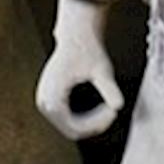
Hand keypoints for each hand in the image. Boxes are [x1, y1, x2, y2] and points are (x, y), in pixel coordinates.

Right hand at [35, 0, 123, 140]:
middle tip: (113, 112)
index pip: (75, 130)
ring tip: (108, 108)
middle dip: (94, 124)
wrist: (77, 33)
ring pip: (69, 124)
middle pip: (71, 130)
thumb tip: (119, 105)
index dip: (97, 126)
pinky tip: (100, 106)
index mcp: (52, 99)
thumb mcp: (102, 70)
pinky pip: (67, 116)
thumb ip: (109, 89)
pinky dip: (84, 115)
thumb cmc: (88, 49)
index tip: (113, 112)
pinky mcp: (49, 96)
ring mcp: (44, 100)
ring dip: (90, 121)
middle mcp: (44, 102)